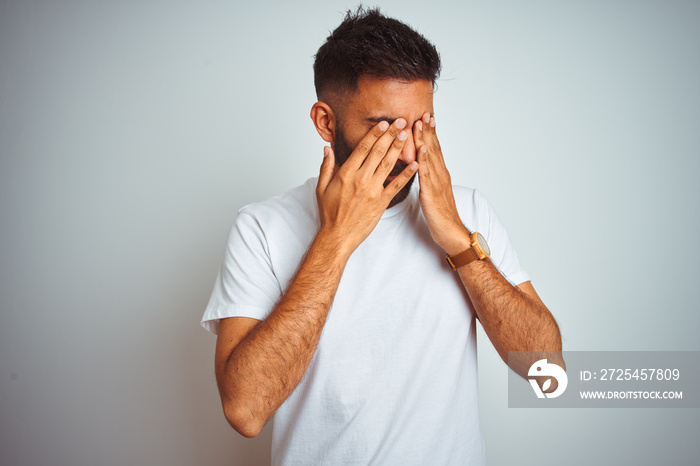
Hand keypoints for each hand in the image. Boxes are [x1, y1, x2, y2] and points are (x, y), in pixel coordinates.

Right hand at [316, 119, 417, 256]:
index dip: (374, 134)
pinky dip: (407, 173)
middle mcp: (360, 179)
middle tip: (400, 122)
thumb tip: (327, 149)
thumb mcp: (321, 188)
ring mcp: (372, 190)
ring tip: (407, 135)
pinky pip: (396, 185)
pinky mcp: (381, 202)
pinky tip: (415, 163)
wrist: (337, 236)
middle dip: (390, 135)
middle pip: (378, 152)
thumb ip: (326, 166)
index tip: (383, 124)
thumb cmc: (329, 213)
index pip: (363, 148)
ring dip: (398, 148)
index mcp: (346, 174)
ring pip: (388, 164)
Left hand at [413, 113, 470, 255]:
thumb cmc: (441, 217)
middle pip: (434, 149)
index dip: (431, 133)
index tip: (426, 118)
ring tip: (420, 124)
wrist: (452, 233)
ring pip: (430, 157)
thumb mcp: (433, 194)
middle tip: (424, 113)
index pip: (435, 150)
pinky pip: (426, 174)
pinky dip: (423, 160)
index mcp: (440, 175)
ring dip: (425, 139)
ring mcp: (437, 183)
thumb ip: (429, 181)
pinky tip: (420, 150)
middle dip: (429, 130)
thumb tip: (422, 171)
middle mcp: (441, 175)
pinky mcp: (432, 193)